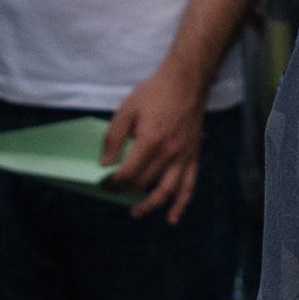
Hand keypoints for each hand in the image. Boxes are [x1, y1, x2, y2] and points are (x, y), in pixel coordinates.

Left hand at [103, 60, 207, 223]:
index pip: (128, 173)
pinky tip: (173, 218)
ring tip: (137, 213)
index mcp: (150, 141)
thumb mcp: (127, 109)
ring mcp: (184, 157)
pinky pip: (189, 186)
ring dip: (151, 206)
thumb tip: (105, 164)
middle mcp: (169, 154)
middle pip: (145, 183)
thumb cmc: (154, 93)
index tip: (104, 183)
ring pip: (167, 191)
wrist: (186, 81)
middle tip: (114, 191)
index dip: (113, 183)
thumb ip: (114, 138)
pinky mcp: (194, 157)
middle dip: (126, 191)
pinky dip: (181, 204)